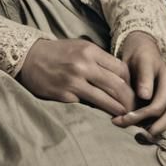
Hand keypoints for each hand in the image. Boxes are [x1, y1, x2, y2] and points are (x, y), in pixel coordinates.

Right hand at [18, 38, 134, 116]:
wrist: (30, 57)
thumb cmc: (59, 52)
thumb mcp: (81, 48)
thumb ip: (99, 59)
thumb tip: (119, 76)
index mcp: (91, 51)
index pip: (120, 68)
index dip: (130, 82)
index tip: (134, 91)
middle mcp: (84, 65)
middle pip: (115, 84)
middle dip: (128, 99)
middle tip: (135, 109)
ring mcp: (73, 81)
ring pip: (103, 98)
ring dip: (116, 109)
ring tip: (125, 116)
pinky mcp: (63, 95)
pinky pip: (85, 105)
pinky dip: (96, 111)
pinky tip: (103, 117)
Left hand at [113, 31, 165, 136]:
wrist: (146, 55)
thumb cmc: (142, 59)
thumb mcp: (142, 62)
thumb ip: (144, 77)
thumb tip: (145, 96)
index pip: (158, 105)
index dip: (141, 115)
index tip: (124, 119)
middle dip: (151, 127)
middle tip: (133, 133)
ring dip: (158, 130)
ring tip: (142, 135)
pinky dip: (162, 128)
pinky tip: (148, 131)